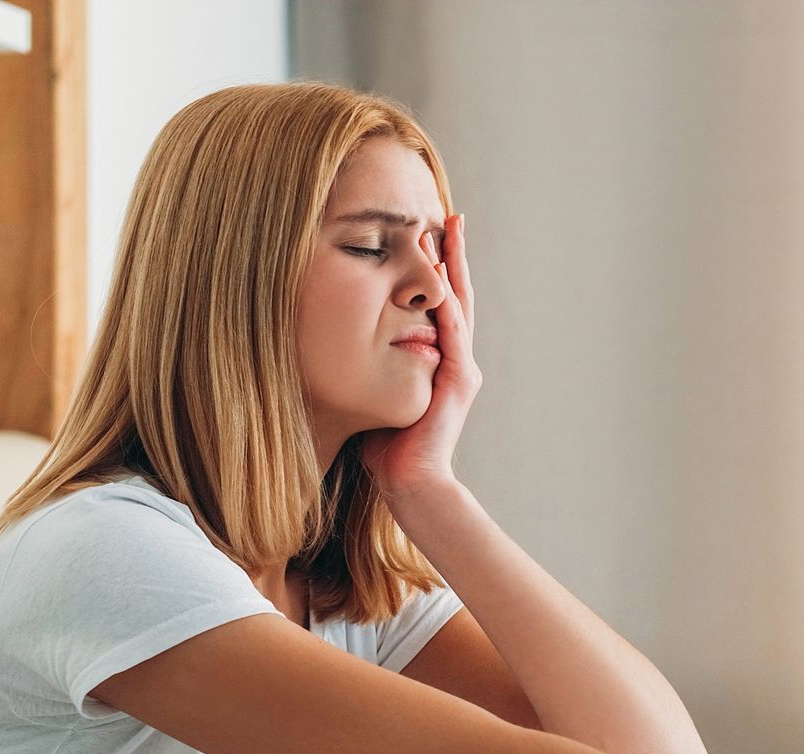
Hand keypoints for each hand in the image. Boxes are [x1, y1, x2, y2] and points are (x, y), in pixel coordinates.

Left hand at [359, 212, 481, 500]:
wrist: (410, 484)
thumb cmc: (387, 448)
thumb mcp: (377, 392)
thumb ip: (372, 366)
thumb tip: (341, 343)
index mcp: (441, 361)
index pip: (441, 305)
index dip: (437, 270)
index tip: (428, 234)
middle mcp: (457, 360)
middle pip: (458, 295)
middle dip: (453, 256)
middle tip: (451, 218)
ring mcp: (462, 369)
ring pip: (459, 306)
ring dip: (452, 269)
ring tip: (446, 234)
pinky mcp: (459, 381)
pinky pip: (454, 333)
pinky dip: (448, 304)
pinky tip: (440, 278)